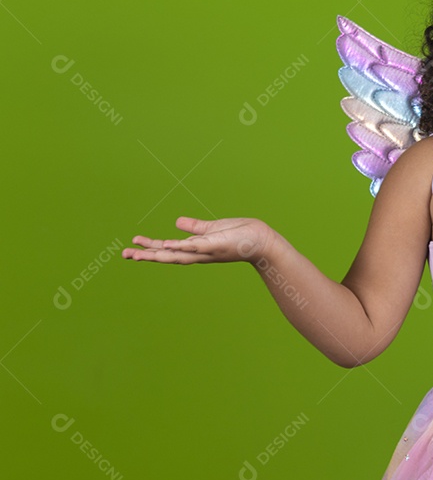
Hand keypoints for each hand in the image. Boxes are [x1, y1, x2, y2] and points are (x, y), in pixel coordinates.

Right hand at [123, 216, 274, 264]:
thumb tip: (176, 223)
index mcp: (196, 248)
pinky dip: (182, 246)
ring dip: (157, 255)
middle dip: (146, 256)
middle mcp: (199, 253)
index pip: (168, 249)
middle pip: (168, 256)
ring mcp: (207, 250)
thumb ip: (195, 227)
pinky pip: (197, 246)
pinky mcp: (218, 245)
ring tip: (137, 254)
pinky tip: (166, 246)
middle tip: (124, 255)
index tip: (131, 247)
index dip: (150, 249)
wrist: (262, 240)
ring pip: (178, 254)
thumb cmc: (240, 235)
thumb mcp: (212, 229)